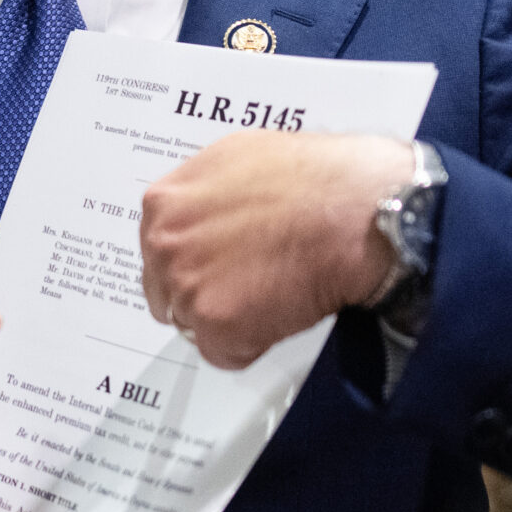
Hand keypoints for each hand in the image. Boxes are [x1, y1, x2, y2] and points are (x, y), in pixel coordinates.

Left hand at [139, 131, 412, 367]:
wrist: (355, 212)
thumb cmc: (315, 180)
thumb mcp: (238, 158)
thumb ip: (205, 193)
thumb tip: (208, 211)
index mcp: (165, 203)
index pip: (157, 250)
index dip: (192, 260)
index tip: (212, 265)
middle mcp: (165, 244)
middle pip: (166, 290)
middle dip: (202, 292)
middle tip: (245, 284)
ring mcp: (186, 285)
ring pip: (194, 323)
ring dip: (228, 318)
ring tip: (273, 291)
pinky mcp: (216, 324)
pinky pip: (224, 353)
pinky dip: (251, 345)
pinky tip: (280, 313)